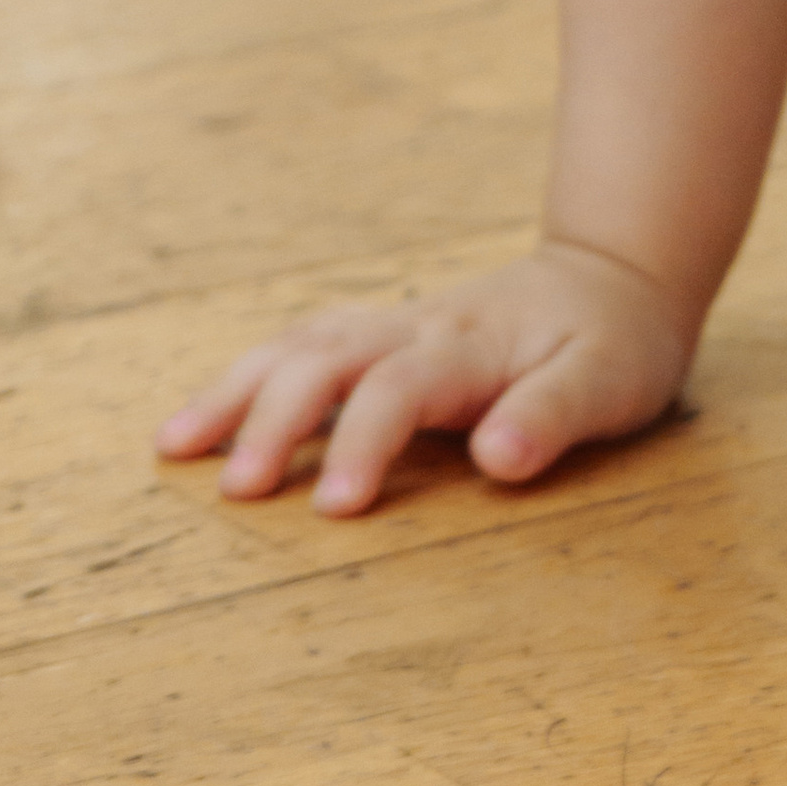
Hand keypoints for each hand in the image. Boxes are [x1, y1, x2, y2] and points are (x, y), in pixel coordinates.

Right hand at [154, 238, 698, 515]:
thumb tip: (497, 458)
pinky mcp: (382, 337)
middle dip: (272, 418)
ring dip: (236, 389)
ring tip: (172, 444)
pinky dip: (249, 375)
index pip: (400, 389)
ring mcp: (394, 326)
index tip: (333, 509)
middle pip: (326, 357)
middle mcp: (418, 327)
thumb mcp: (609, 381)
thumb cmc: (614, 341)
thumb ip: (553, 416)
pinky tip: (206, 415)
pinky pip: (303, 345)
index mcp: (469, 345)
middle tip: (234, 491)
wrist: (615, 275)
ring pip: (299, 343)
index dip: (362, 444)